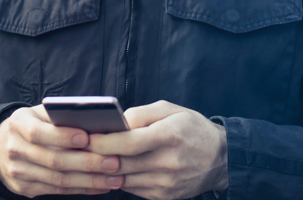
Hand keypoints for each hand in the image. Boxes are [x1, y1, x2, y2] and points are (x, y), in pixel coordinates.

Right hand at [0, 104, 123, 196]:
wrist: (2, 145)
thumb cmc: (34, 123)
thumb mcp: (41, 113)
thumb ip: (62, 116)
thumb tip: (98, 121)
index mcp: (18, 123)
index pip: (38, 132)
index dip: (63, 137)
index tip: (87, 137)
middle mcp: (14, 148)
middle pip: (53, 160)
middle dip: (87, 163)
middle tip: (114, 162)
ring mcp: (17, 171)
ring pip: (58, 179)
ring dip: (90, 180)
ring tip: (115, 178)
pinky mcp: (24, 188)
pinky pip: (57, 190)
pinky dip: (82, 189)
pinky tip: (101, 186)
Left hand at [89, 100, 227, 199]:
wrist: (220, 158)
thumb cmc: (192, 129)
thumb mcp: (170, 110)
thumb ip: (141, 114)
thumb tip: (114, 123)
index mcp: (169, 135)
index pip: (128, 143)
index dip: (103, 142)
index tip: (87, 138)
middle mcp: (168, 162)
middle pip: (122, 163)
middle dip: (98, 157)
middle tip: (82, 149)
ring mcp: (166, 183)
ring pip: (124, 179)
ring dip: (107, 170)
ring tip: (97, 158)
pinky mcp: (165, 196)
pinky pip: (133, 189)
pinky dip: (123, 178)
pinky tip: (119, 168)